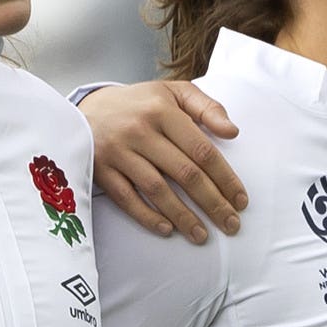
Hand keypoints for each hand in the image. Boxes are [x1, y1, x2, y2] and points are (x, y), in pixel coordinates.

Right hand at [84, 78, 246, 241]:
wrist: (86, 106)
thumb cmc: (139, 103)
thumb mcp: (174, 92)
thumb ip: (207, 107)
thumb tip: (233, 132)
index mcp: (163, 111)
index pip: (202, 150)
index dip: (225, 178)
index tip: (240, 200)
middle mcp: (140, 131)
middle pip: (184, 173)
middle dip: (212, 203)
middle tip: (230, 224)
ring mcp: (118, 152)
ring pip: (156, 190)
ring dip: (182, 216)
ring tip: (202, 235)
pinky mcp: (100, 168)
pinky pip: (126, 198)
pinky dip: (146, 216)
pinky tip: (166, 229)